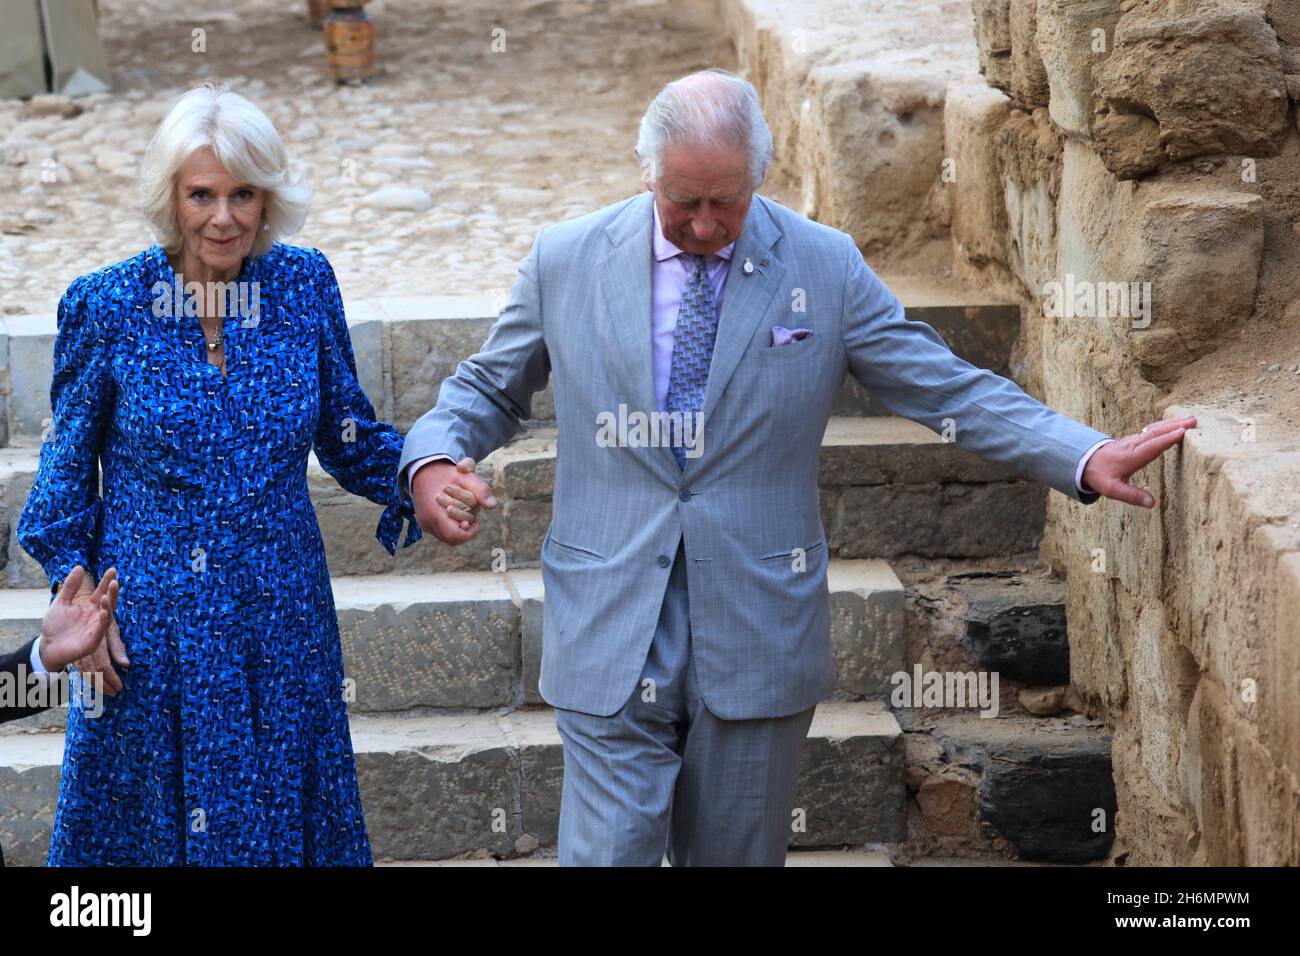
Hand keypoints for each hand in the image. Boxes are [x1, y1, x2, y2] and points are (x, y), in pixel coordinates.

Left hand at [42, 566, 123, 683]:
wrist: (48, 647)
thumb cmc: (55, 626)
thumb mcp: (61, 602)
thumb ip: (70, 587)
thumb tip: (79, 567)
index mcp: (89, 608)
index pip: (101, 592)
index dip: (106, 581)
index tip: (112, 570)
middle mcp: (95, 617)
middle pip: (108, 603)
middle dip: (112, 593)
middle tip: (114, 582)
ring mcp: (95, 629)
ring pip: (106, 617)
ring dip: (108, 607)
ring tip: (107, 596)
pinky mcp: (92, 642)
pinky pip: (99, 632)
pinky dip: (102, 623)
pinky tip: (103, 613)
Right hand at [411, 457, 497, 545]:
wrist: (424, 472)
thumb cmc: (448, 475)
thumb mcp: (467, 477)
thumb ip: (481, 490)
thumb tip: (492, 506)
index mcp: (435, 511)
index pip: (454, 535)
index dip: (467, 532)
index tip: (473, 522)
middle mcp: (428, 521)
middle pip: (453, 538)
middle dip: (464, 527)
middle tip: (468, 516)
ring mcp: (426, 525)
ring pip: (448, 538)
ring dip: (459, 529)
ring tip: (462, 513)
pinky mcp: (426, 525)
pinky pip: (443, 534)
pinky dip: (452, 527)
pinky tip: (457, 515)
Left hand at [1082, 415, 1196, 507]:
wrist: (1086, 462)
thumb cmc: (1100, 476)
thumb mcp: (1112, 490)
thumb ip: (1131, 496)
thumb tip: (1152, 504)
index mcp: (1131, 456)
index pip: (1151, 446)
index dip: (1167, 439)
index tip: (1183, 432)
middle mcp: (1134, 445)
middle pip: (1156, 433)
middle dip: (1175, 426)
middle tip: (1194, 421)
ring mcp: (1135, 440)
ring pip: (1155, 429)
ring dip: (1173, 423)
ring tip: (1190, 419)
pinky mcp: (1135, 439)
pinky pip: (1152, 430)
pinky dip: (1165, 426)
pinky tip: (1175, 424)